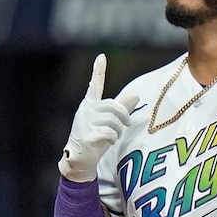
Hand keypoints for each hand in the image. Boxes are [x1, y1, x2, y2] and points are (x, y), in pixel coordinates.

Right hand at [58, 54, 138, 181]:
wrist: (80, 159)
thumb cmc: (95, 139)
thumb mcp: (109, 123)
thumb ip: (121, 109)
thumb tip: (136, 96)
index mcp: (89, 105)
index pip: (95, 85)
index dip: (98, 71)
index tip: (101, 56)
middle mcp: (85, 111)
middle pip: (113, 106)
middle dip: (124, 117)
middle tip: (126, 126)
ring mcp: (84, 122)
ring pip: (113, 120)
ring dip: (118, 130)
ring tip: (114, 136)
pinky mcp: (86, 135)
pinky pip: (109, 132)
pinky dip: (113, 138)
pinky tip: (108, 142)